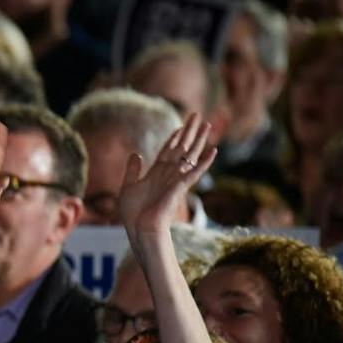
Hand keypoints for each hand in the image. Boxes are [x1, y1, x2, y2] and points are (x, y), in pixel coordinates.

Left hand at [113, 113, 215, 248]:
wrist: (139, 228)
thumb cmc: (133, 213)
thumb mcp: (128, 186)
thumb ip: (133, 170)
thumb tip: (136, 154)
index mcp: (156, 172)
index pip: (168, 150)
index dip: (174, 137)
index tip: (180, 125)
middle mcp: (168, 173)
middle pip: (182, 147)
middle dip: (189, 130)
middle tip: (198, 114)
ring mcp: (176, 179)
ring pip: (190, 154)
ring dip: (199, 139)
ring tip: (208, 124)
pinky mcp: (180, 187)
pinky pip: (195, 172)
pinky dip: (204, 162)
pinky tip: (214, 150)